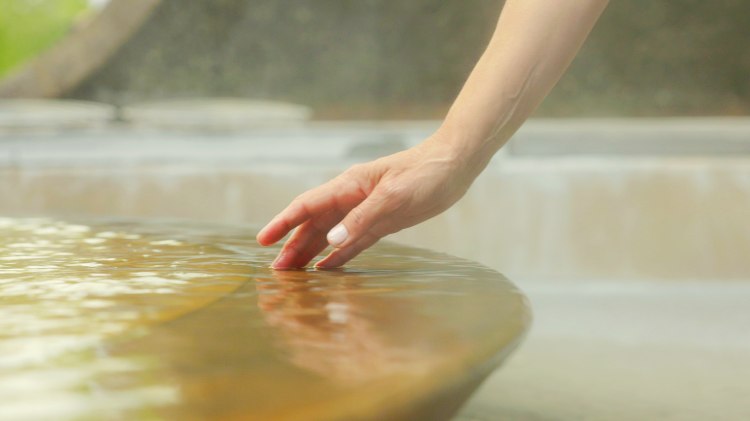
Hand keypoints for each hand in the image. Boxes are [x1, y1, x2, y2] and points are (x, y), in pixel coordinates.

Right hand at [256, 136, 475, 268]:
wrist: (455, 165)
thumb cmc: (426, 173)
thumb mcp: (395, 197)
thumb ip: (362, 219)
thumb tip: (331, 242)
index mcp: (349, 186)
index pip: (307, 206)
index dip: (283, 223)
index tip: (264, 240)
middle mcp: (352, 198)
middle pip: (313, 225)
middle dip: (292, 246)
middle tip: (275, 271)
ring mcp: (365, 211)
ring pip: (330, 235)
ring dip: (311, 253)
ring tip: (293, 274)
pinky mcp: (381, 222)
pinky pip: (352, 242)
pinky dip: (337, 256)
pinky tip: (325, 269)